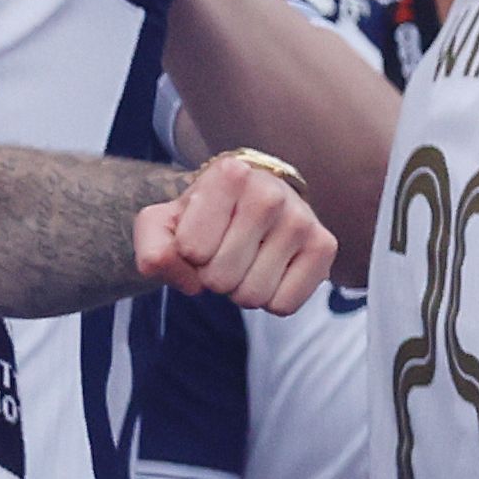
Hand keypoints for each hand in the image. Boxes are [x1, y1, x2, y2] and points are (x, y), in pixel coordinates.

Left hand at [136, 154, 335, 313]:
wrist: (247, 202)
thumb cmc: (200, 215)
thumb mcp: (161, 223)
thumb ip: (153, 251)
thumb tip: (190, 282)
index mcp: (227, 174)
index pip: (191, 251)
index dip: (187, 254)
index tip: (197, 234)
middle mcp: (270, 192)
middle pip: (221, 278)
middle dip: (212, 276)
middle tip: (222, 252)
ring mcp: (302, 219)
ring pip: (253, 295)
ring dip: (240, 289)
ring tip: (244, 259)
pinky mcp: (324, 246)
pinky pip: (283, 305)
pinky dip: (269, 300)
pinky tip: (269, 269)